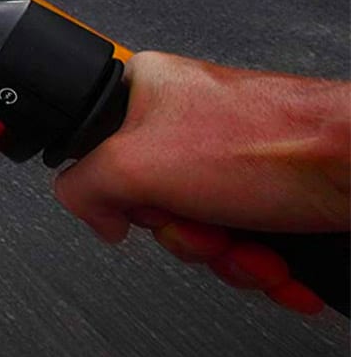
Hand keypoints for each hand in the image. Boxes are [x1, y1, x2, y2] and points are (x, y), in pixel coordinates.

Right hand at [53, 51, 349, 313]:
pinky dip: (261, 264)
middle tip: (204, 227)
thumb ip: (80, 184)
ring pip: (201, 232)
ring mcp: (232, 158)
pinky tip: (277, 261)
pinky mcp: (271, 192)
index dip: (119, 194)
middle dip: (185, 237)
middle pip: (153, 205)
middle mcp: (188, 121)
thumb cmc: (273, 145)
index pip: (95, 153)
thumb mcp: (135, 164)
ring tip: (252, 247)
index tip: (140, 207)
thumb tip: (85, 208)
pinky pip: (244, 242)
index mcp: (146, 91)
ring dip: (228, 259)